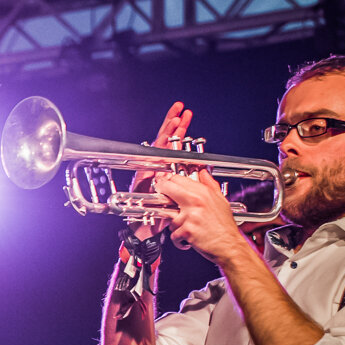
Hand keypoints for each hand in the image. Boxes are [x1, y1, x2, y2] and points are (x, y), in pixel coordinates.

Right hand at [128, 102, 196, 239]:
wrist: (146, 236)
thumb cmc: (160, 220)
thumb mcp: (182, 201)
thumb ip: (190, 186)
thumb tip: (202, 171)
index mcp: (166, 173)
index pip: (174, 147)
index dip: (179, 133)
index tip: (186, 118)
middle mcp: (155, 170)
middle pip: (164, 143)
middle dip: (173, 125)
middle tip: (180, 109)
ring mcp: (147, 173)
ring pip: (157, 147)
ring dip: (167, 131)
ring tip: (175, 116)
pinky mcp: (142, 179)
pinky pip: (151, 160)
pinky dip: (158, 148)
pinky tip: (165, 137)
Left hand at [150, 171, 249, 266]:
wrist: (230, 245)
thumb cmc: (225, 226)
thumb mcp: (221, 200)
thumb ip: (211, 185)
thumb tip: (204, 173)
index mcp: (203, 193)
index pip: (178, 179)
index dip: (167, 180)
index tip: (163, 182)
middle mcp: (196, 201)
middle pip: (168, 189)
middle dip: (161, 192)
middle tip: (162, 196)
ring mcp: (190, 216)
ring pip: (168, 216)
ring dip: (174, 224)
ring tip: (187, 227)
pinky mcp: (186, 230)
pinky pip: (172, 233)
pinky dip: (178, 238)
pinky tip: (188, 237)